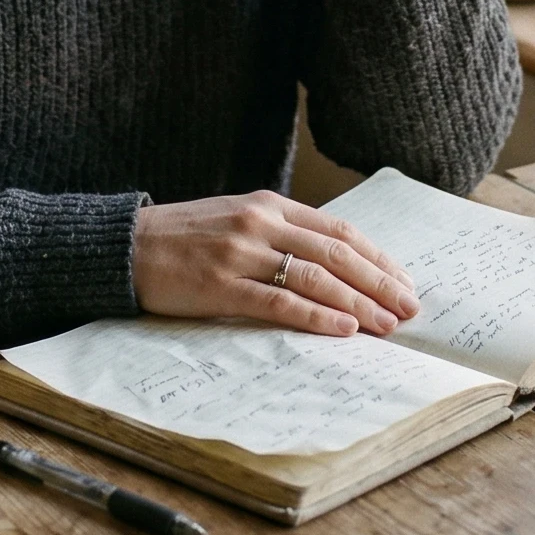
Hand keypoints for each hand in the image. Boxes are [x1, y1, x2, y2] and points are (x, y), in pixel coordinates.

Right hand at [132, 190, 420, 336]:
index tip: (404, 283)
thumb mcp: (238, 221)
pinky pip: (279, 302)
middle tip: (410, 310)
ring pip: (315, 277)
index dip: (377, 258)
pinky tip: (343, 330)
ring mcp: (241, 252)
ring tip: (387, 326)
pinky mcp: (221, 285)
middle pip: (336, 253)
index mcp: (270, 205)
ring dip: (358, 304)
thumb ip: (280, 236)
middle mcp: (261, 222)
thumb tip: (333, 268)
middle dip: (379, 283)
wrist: (125, 247)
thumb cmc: (184, 239)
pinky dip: (316, 316)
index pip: (338, 231)